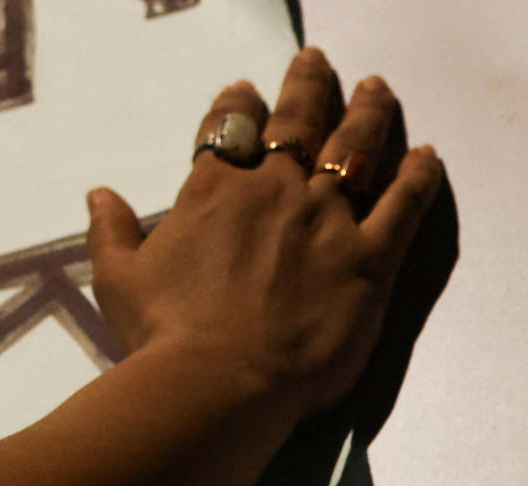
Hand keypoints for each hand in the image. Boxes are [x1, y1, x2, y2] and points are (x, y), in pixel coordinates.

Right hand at [87, 49, 444, 420]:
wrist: (220, 382)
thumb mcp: (119, 280)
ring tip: (378, 89)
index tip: (245, 91)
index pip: (231, 128)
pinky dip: (418, 176)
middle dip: (308, 85)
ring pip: (354, 148)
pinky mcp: (370, 261)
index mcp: (214, 190)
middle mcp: (275, 191)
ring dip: (367, 112)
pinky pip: (403, 205)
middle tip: (318, 61)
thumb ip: (112, 232)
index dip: (238, 105)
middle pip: (298, 121)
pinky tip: (429, 156)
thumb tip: (98, 196)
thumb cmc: (164, 337)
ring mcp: (327, 221)